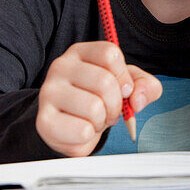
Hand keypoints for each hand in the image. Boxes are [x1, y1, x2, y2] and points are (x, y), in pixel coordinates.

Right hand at [36, 41, 162, 156]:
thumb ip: (144, 86)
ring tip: (94, 120)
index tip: (122, 90)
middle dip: (116, 104)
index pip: (110, 54)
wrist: (69, 128)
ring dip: (102, 121)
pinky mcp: (44, 121)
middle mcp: (60, 67)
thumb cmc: (99, 100)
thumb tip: (137, 100)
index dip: (124, 77)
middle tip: (108, 111)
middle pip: (105, 82)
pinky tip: (81, 131)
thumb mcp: (127, 87)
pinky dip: (90, 136)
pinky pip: (82, 131)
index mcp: (80, 52)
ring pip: (94, 108)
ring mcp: (49, 92)